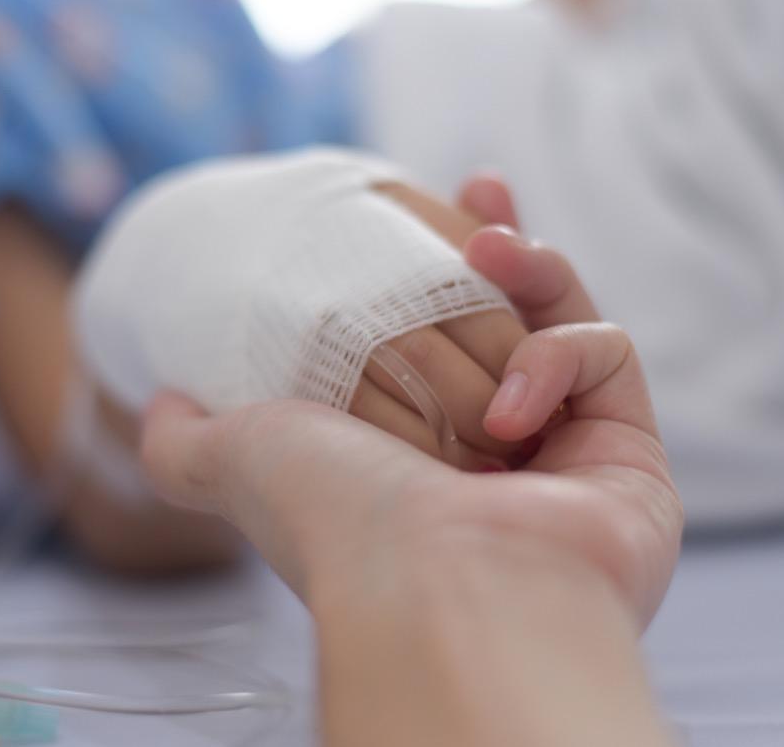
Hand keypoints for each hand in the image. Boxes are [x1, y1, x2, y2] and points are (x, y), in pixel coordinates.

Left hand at [141, 206, 681, 626]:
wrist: (439, 592)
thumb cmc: (339, 519)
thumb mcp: (235, 456)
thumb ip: (185, 438)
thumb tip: (153, 407)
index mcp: (414, 454)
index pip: (436, 344)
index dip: (431, 272)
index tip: (423, 212)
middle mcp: (492, 457)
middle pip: (511, 323)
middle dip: (502, 246)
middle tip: (478, 191)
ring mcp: (565, 458)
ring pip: (568, 327)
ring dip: (531, 273)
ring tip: (486, 251)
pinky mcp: (630, 461)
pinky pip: (609, 363)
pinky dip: (561, 357)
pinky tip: (511, 401)